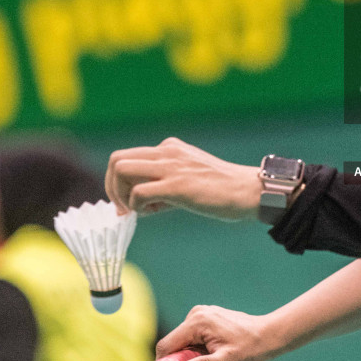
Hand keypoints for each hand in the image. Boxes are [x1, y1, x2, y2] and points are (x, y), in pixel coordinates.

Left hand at [106, 137, 262, 218]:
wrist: (248, 191)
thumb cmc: (221, 189)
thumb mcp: (188, 176)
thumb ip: (163, 183)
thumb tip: (138, 203)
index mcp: (169, 147)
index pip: (127, 156)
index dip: (119, 181)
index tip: (127, 203)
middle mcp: (167, 151)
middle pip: (117, 159)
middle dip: (112, 187)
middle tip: (124, 208)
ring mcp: (171, 167)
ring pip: (122, 170)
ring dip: (121, 195)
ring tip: (138, 211)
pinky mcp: (177, 185)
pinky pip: (138, 193)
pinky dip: (137, 207)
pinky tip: (154, 212)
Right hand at [157, 304, 285, 360]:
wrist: (270, 335)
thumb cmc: (250, 348)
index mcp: (197, 322)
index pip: (166, 346)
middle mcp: (196, 315)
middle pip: (175, 349)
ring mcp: (201, 316)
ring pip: (184, 348)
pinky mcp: (206, 321)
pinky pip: (193, 342)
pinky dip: (200, 357)